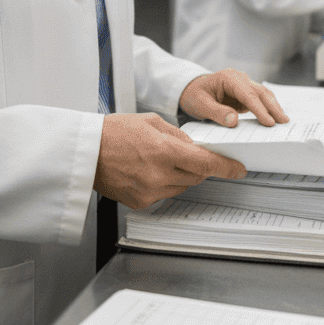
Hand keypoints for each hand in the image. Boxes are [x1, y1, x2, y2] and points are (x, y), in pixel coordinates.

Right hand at [94, 112, 246, 209]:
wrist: (86, 152)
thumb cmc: (112, 133)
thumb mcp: (150, 122)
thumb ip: (177, 136)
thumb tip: (194, 146)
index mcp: (164, 152)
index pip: (206, 164)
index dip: (226, 167)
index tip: (238, 169)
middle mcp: (159, 175)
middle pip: (196, 176)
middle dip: (198, 165)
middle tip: (187, 154)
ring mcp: (150, 191)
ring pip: (181, 186)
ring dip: (181, 175)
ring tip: (159, 159)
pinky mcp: (141, 202)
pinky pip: (164, 194)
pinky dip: (164, 183)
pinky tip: (148, 170)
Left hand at [179, 68, 289, 127]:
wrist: (191, 89)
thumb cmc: (194, 95)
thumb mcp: (200, 105)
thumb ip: (217, 113)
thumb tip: (234, 122)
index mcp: (229, 78)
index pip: (247, 94)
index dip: (259, 109)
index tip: (268, 122)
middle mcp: (239, 79)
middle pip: (260, 92)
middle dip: (273, 107)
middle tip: (283, 122)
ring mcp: (244, 85)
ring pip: (263, 95)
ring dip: (273, 107)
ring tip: (283, 121)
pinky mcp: (245, 94)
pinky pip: (259, 100)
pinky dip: (267, 109)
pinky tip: (274, 118)